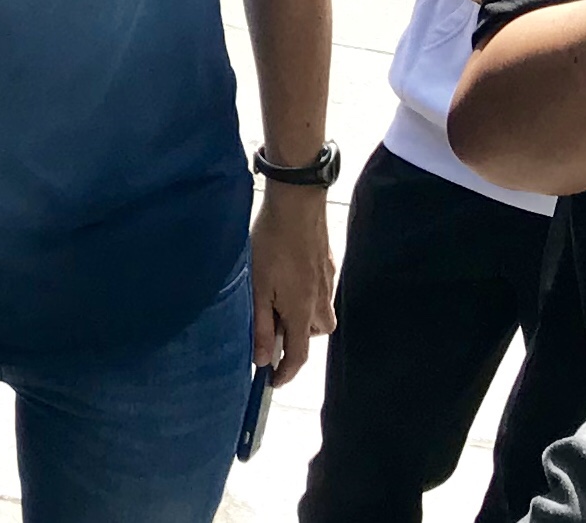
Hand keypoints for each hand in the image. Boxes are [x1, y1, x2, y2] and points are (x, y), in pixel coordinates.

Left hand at [249, 180, 335, 384]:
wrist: (297, 203)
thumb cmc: (271, 245)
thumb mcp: (257, 288)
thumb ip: (261, 325)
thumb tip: (262, 359)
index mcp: (302, 311)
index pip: (299, 355)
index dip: (286, 372)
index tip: (272, 381)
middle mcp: (320, 301)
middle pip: (313, 334)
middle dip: (296, 338)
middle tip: (272, 327)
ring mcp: (327, 281)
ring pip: (320, 313)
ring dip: (302, 315)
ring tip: (278, 299)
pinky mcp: (328, 263)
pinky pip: (321, 291)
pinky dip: (307, 294)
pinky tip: (289, 276)